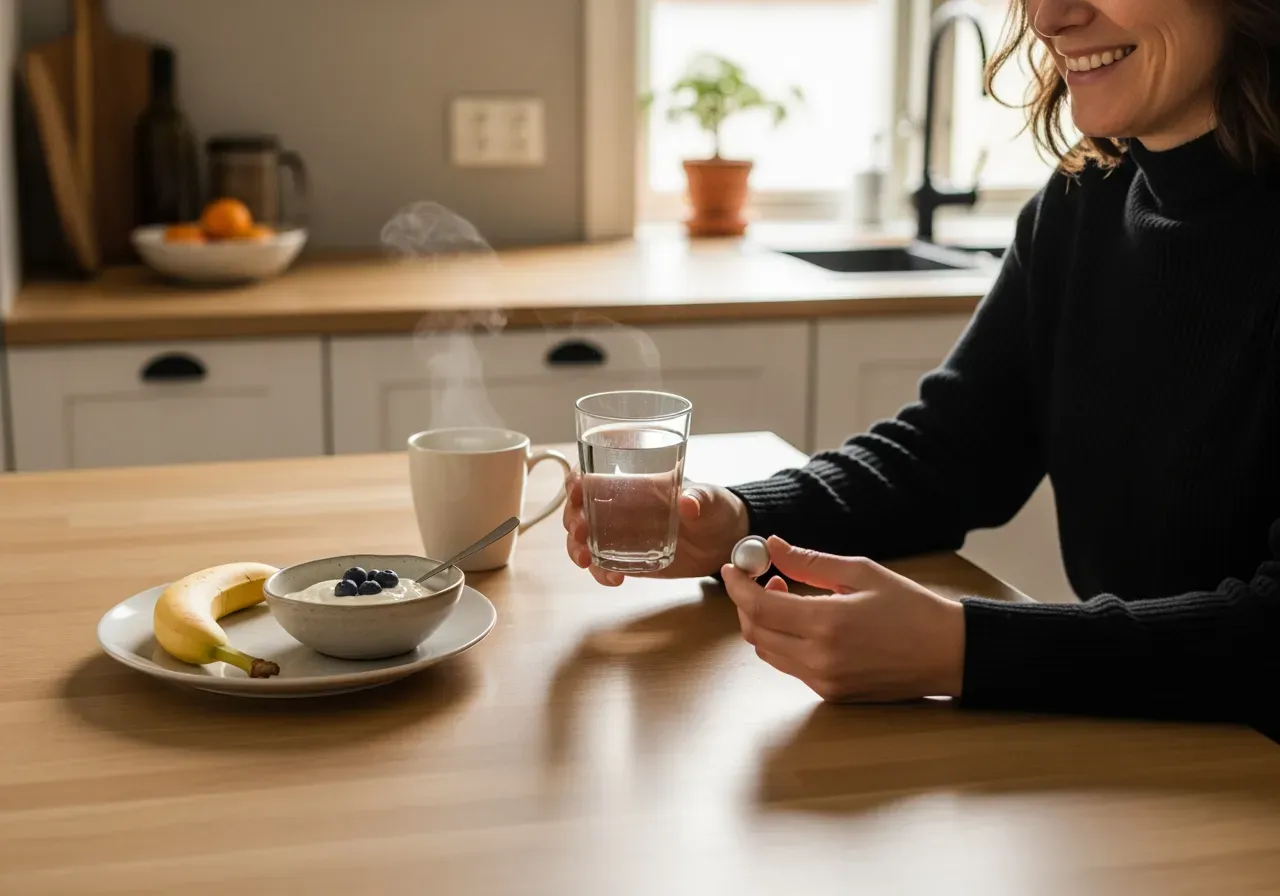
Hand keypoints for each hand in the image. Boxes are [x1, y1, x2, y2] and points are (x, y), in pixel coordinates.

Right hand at [563, 469, 748, 586]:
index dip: (577, 480)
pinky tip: (613, 579)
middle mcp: (620, 507)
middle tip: (581, 534)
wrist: (725, 542)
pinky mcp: (628, 558)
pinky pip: (603, 565)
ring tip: (585, 562)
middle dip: (572, 520)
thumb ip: (700, 497)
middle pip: (580, 509)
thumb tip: (688, 502)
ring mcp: (621, 535)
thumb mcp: (711, 498)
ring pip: (584, 539)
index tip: (576, 491)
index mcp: (633, 483)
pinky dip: (600, 572)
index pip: (593, 475)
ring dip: (577, 549)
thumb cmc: (715, 507)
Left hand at [722, 536, 965, 701]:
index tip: (732, 567)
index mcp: (828, 624)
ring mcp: (824, 681)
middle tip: (762, 578)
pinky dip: (784, 641)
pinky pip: (790, 666)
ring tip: (787, 596)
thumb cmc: (911, 608)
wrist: (948, 654)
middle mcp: (820, 659)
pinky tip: (805, 622)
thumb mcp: (861, 573)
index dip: (738, 586)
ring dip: (764, 623)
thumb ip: (810, 562)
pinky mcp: (831, 695)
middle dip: (747, 603)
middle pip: (756, 632)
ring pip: (769, 651)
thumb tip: (773, 545)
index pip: (759, 607)